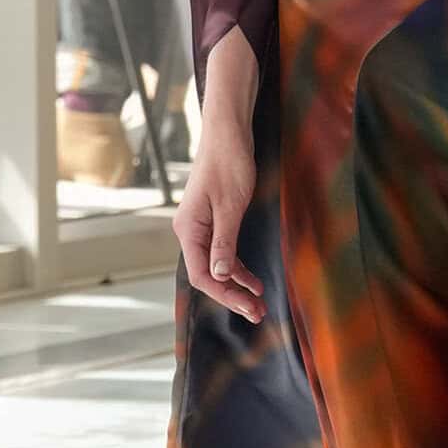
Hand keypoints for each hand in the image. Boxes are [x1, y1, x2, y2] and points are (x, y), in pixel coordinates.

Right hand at [174, 105, 265, 318]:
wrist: (228, 134)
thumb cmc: (228, 165)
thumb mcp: (230, 207)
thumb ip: (224, 244)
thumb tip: (219, 274)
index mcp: (188, 230)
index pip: (201, 274)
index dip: (224, 294)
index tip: (247, 307)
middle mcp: (189, 232)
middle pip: (207, 274)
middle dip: (232, 295)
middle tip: (257, 312)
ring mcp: (200, 227)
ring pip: (216, 266)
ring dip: (236, 285)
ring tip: (258, 302)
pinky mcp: (212, 221)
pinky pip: (222, 252)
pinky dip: (237, 268)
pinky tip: (253, 280)